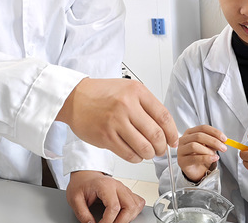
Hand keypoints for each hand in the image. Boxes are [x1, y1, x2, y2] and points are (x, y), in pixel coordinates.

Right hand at [56, 78, 178, 161]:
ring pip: (144, 148)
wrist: (74, 98)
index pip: (164, 116)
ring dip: (150, 154)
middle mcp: (127, 105)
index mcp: (136, 91)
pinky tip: (135, 154)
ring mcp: (116, 122)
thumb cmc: (101, 94)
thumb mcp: (128, 89)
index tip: (173, 140)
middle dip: (162, 147)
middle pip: (156, 135)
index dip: (172, 133)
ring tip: (148, 152)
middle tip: (161, 149)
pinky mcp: (106, 137)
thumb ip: (146, 105)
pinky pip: (129, 154)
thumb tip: (166, 128)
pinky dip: (136, 158)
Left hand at [66, 171, 145, 222]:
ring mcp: (124, 188)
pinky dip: (134, 211)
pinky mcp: (127, 192)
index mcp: (105, 185)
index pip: (113, 207)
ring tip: (116, 221)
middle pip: (130, 206)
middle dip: (121, 221)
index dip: (108, 221)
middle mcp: (117, 185)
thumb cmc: (81, 184)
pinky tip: (124, 215)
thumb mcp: (74, 199)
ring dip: (128, 217)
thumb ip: (82, 214)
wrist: (85, 175)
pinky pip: (138, 202)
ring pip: (136, 205)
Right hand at [176, 125, 227, 182]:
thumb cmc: (200, 156)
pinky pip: (194, 158)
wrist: (195, 170)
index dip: (214, 132)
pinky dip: (206, 158)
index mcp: (190, 133)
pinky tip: (213, 158)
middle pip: (198, 136)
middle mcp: (183, 139)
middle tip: (223, 147)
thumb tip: (222, 141)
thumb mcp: (208, 147)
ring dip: (208, 150)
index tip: (224, 138)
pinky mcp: (182, 161)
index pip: (202, 128)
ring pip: (194, 145)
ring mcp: (181, 150)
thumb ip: (213, 142)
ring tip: (215, 155)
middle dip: (213, 141)